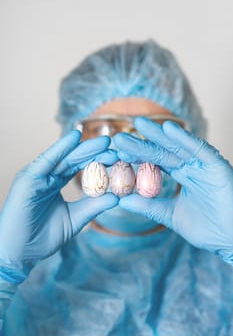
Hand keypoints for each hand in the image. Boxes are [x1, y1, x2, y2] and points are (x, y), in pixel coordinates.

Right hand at [0, 131, 118, 283]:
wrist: (19, 255)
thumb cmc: (42, 238)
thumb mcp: (75, 219)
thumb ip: (93, 206)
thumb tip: (117, 197)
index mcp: (55, 183)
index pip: (78, 167)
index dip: (97, 160)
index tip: (116, 157)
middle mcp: (46, 176)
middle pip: (73, 159)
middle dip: (94, 151)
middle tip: (114, 145)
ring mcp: (36, 176)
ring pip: (63, 157)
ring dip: (84, 147)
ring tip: (104, 141)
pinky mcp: (28, 179)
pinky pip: (46, 160)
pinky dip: (61, 148)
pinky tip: (76, 137)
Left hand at [113, 117, 232, 263]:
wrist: (232, 242)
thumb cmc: (208, 229)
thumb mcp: (170, 215)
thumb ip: (149, 207)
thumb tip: (122, 201)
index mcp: (182, 176)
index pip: (155, 162)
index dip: (136, 156)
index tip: (116, 153)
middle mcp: (191, 167)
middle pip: (162, 152)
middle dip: (141, 143)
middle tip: (118, 137)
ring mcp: (203, 165)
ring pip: (178, 146)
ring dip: (158, 134)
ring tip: (139, 124)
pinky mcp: (217, 166)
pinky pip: (199, 149)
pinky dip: (184, 139)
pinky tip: (168, 129)